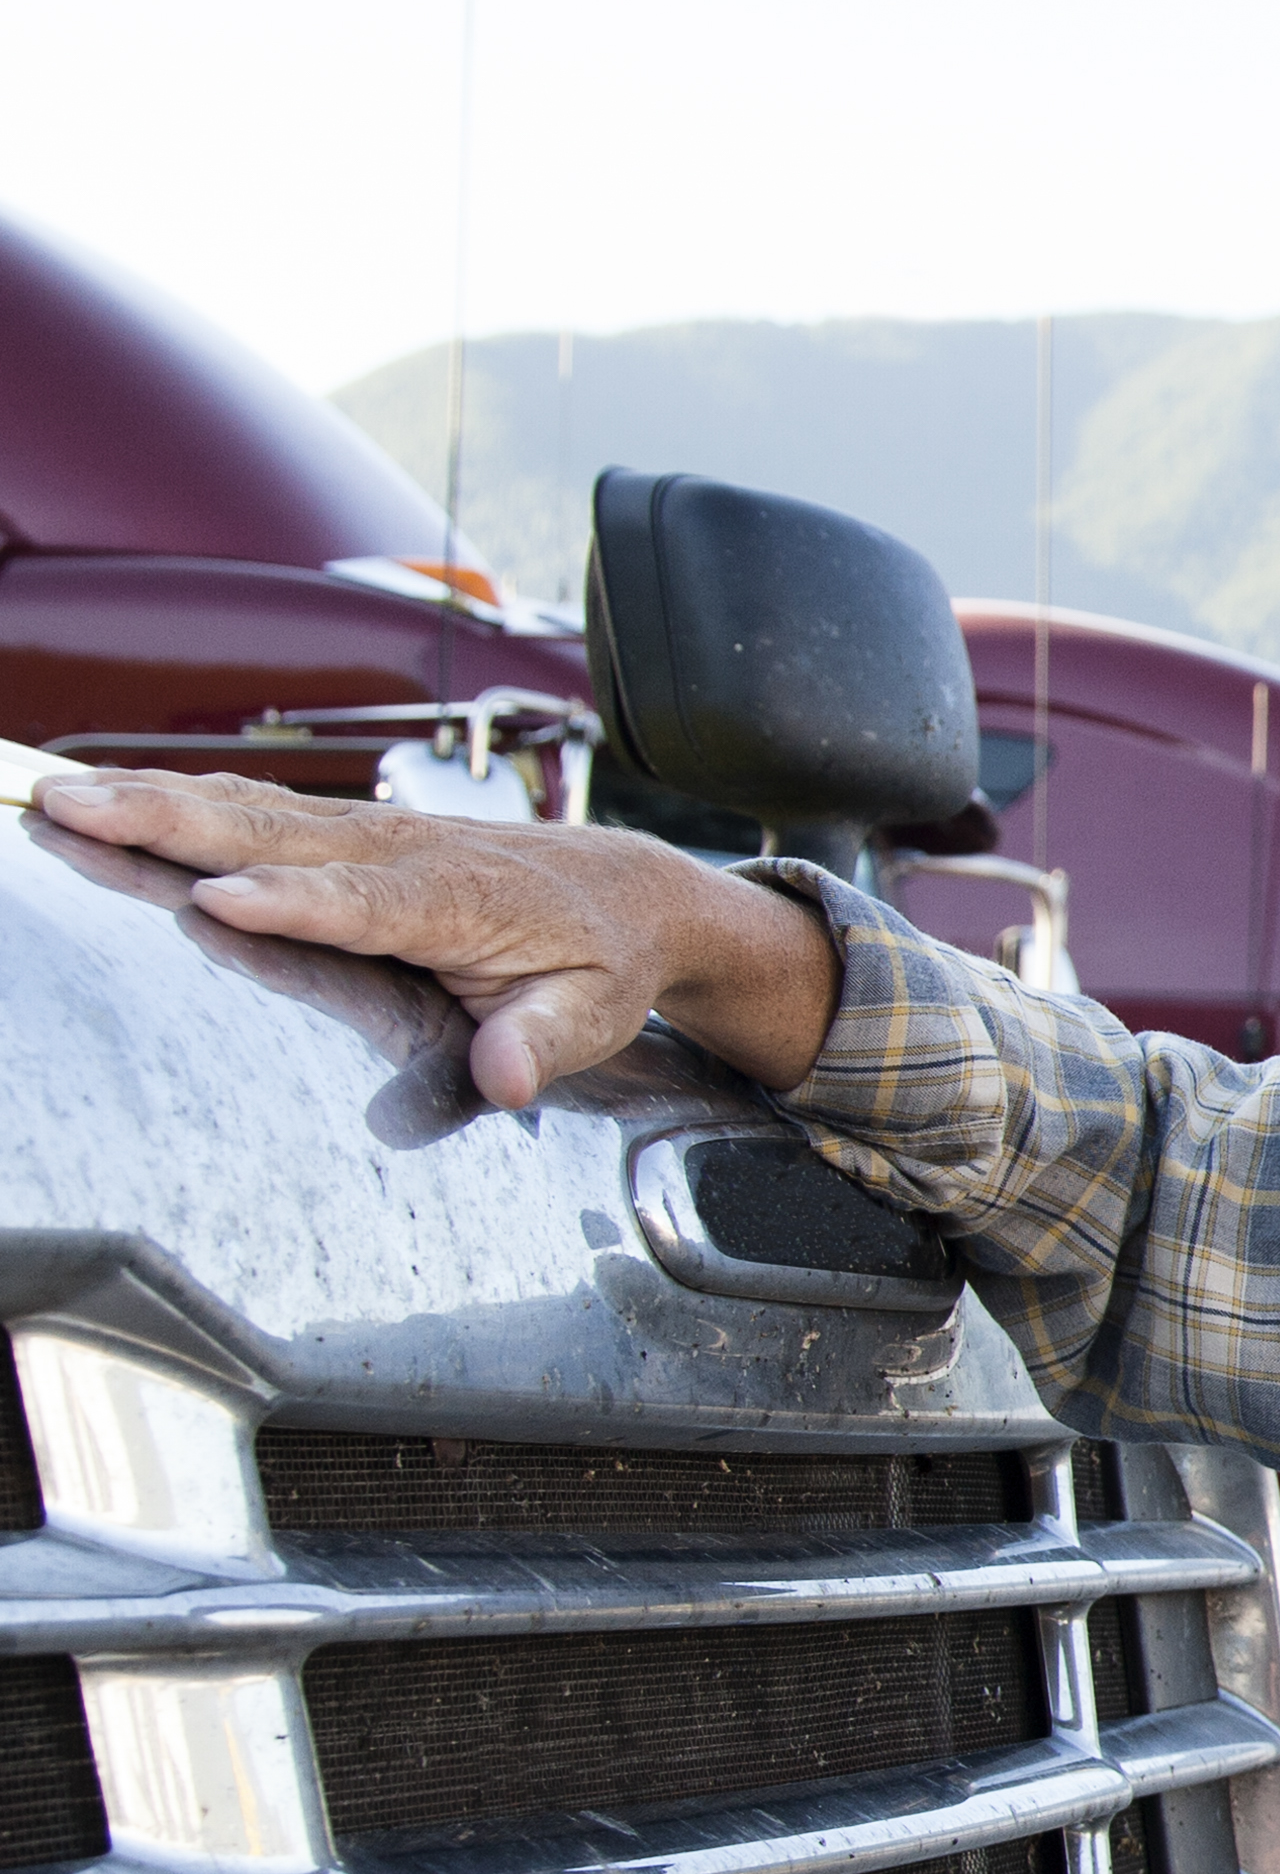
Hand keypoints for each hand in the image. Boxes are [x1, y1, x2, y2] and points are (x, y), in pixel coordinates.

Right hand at [24, 771, 842, 1105]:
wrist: (627, 891)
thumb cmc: (602, 962)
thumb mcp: (593, 1015)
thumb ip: (543, 1045)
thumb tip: (506, 1080)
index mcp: (457, 900)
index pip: (365, 904)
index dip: (296, 902)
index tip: (222, 899)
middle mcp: (401, 852)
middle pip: (276, 837)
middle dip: (175, 826)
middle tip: (78, 814)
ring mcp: (368, 833)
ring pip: (249, 812)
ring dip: (150, 801)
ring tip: (58, 796)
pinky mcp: (344, 829)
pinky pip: (251, 809)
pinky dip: (174, 798)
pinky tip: (99, 793)